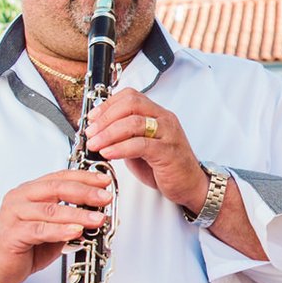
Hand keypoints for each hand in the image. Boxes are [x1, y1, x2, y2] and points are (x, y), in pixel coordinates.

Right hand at [0, 169, 114, 282]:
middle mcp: (20, 198)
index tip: (104, 182)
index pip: (59, 177)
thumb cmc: (22, 247)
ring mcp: (14, 214)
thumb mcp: (52, 229)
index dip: (84, 178)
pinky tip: (76, 231)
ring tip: (97, 218)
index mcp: (30, 192)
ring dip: (78, 213)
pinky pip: (40, 229)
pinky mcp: (12, 233)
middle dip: (85, 192)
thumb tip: (96, 215)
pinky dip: (61, 230)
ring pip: (51, 209)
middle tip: (104, 197)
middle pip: (56, 188)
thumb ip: (69, 220)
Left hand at [84, 87, 206, 210]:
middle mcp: (164, 119)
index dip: (108, 104)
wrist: (190, 186)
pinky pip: (140, 144)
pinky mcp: (168, 152)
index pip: (130, 96)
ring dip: (109, 133)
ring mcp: (168, 134)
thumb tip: (99, 133)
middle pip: (131, 104)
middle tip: (91, 131)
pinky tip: (108, 153)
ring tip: (95, 143)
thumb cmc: (166, 167)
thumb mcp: (140, 147)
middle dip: (106, 116)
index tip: (92, 118)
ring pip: (134, 123)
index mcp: (157, 114)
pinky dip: (120, 148)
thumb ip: (124, 137)